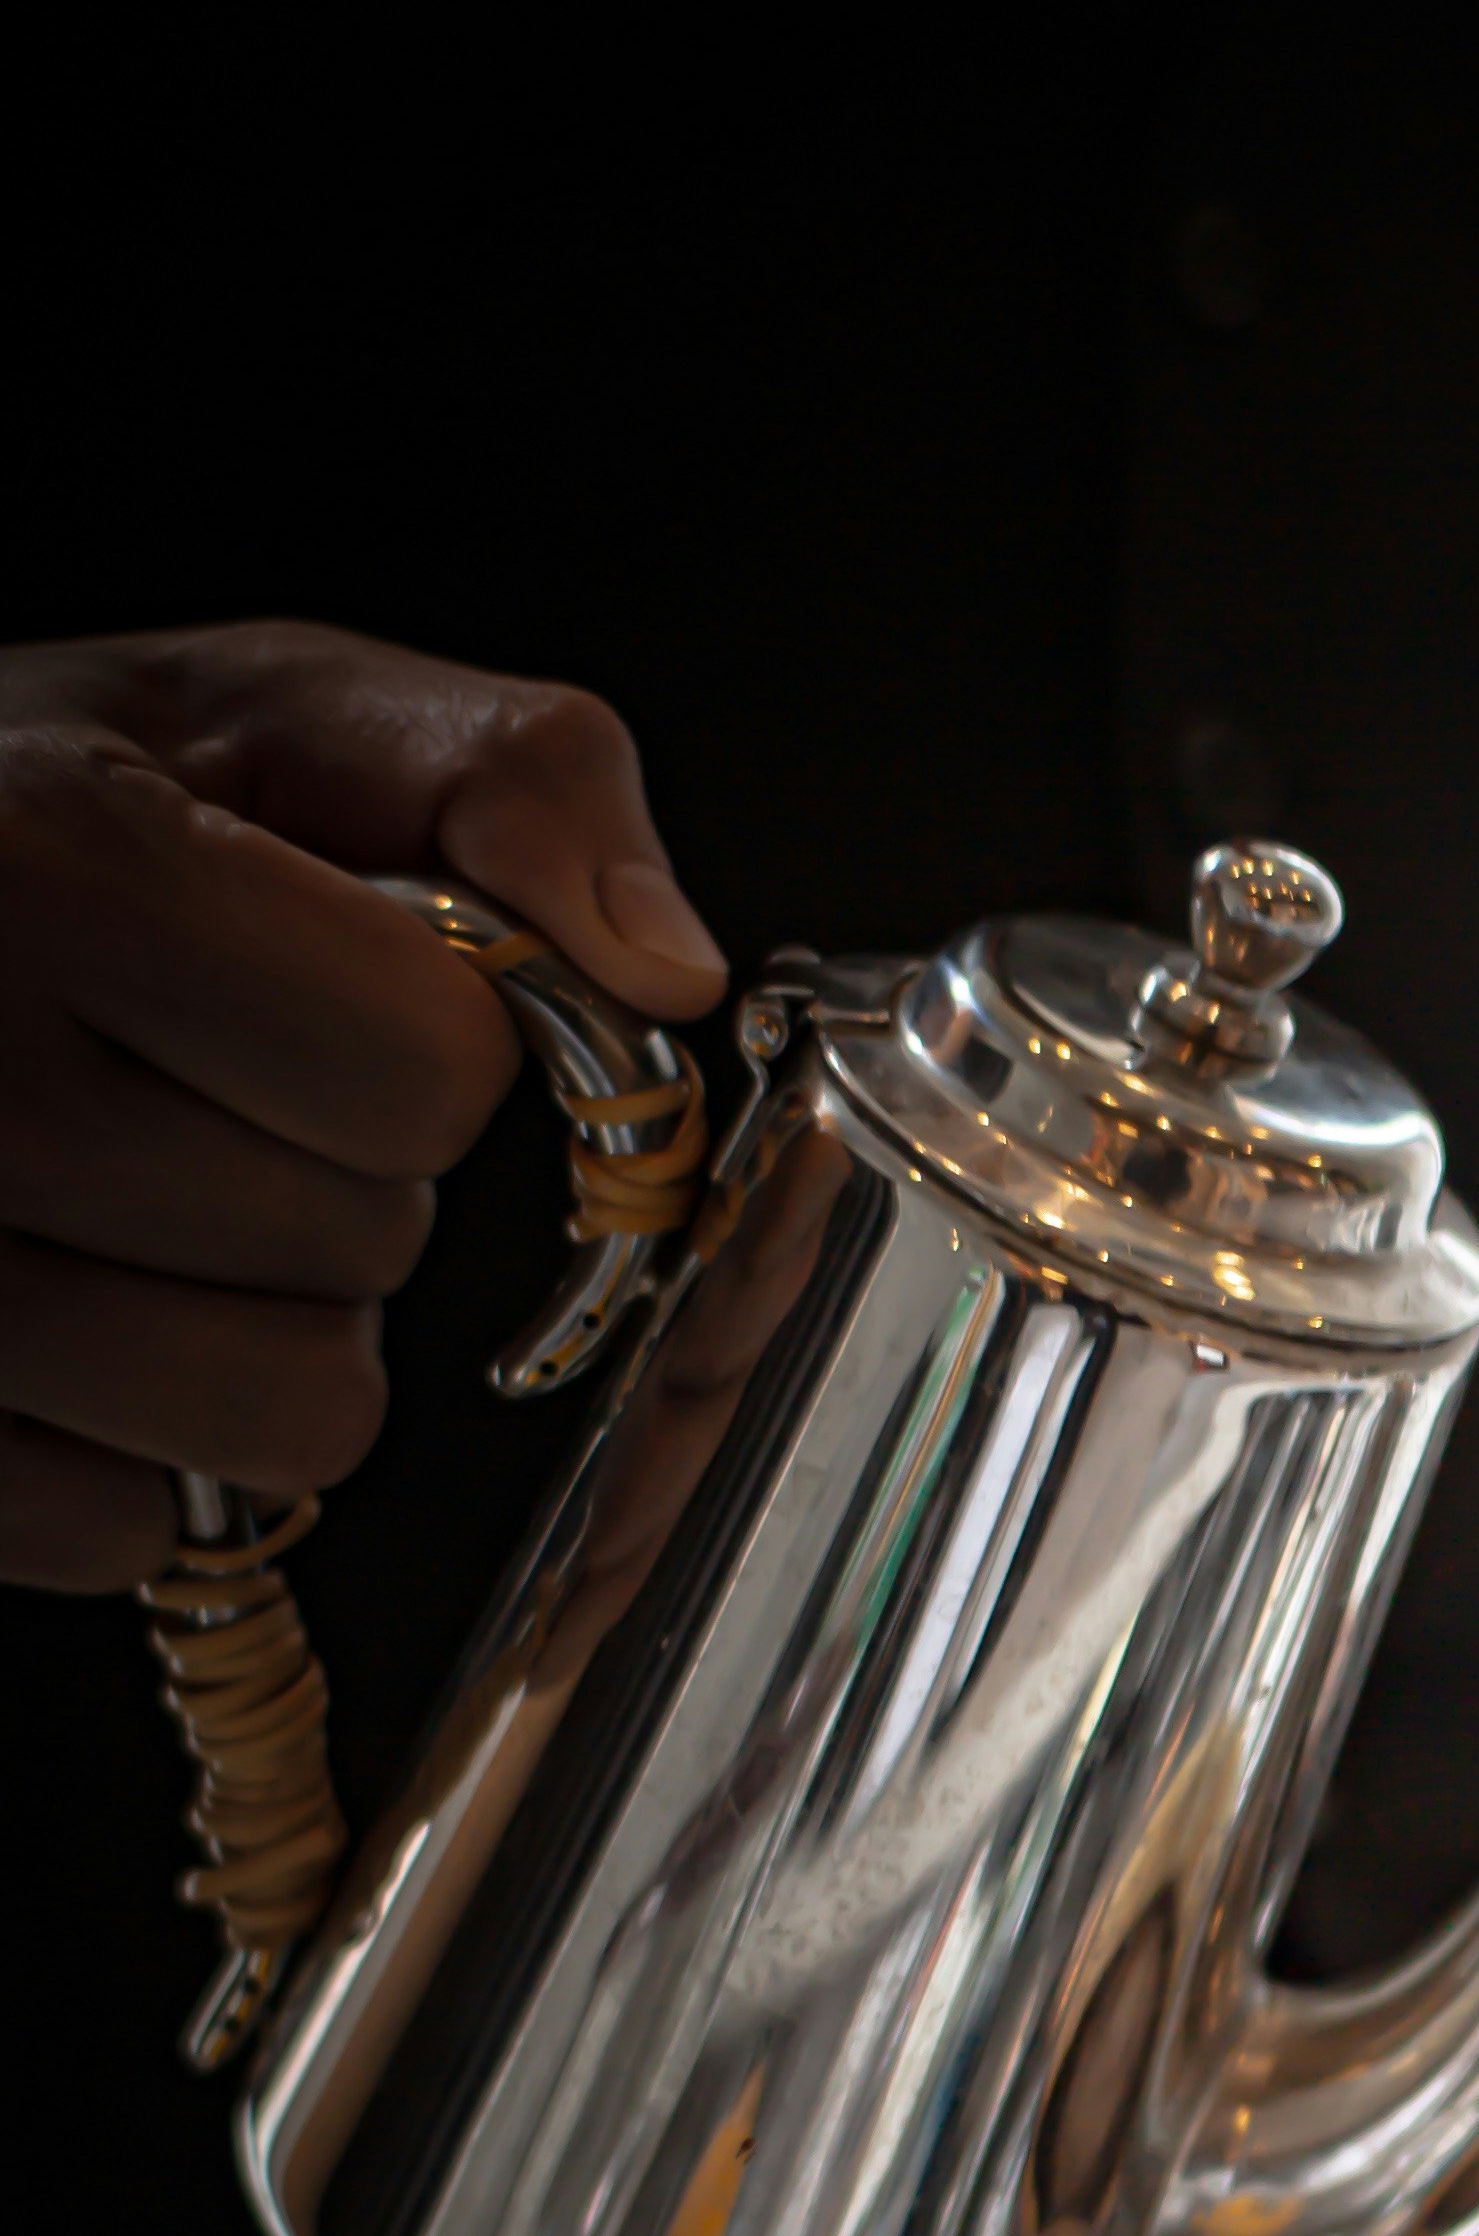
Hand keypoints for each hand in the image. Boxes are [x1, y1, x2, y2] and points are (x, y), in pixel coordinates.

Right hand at [0, 621, 724, 1590]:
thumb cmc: (23, 811)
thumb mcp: (256, 709)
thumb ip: (506, 775)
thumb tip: (659, 962)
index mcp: (68, 868)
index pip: (430, 1072)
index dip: (428, 1039)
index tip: (332, 989)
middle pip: (366, 1251)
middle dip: (341, 1175)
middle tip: (202, 1086)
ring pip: (285, 1416)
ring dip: (264, 1325)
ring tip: (144, 1199)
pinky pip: (130, 1526)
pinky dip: (130, 1443)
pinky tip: (67, 1296)